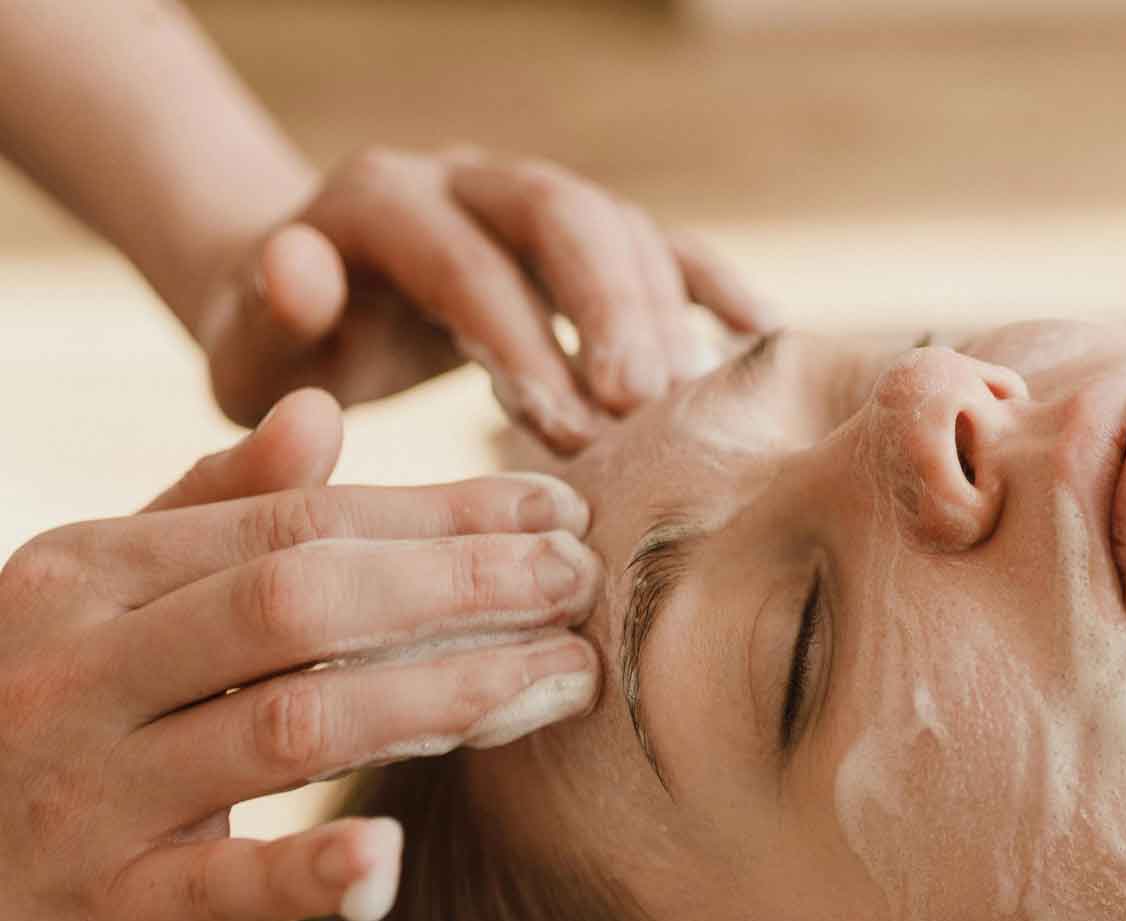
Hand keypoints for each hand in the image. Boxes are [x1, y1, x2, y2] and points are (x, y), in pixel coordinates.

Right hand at [0, 390, 604, 920]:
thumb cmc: (38, 699)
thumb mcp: (94, 586)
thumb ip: (206, 505)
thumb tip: (320, 413)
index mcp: (93, 572)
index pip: (297, 522)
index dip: (440, 514)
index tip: (556, 512)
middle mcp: (86, 666)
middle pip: (305, 604)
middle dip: (461, 586)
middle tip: (581, 584)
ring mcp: (89, 789)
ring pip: (289, 726)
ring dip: (442, 697)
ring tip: (561, 680)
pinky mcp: (101, 907)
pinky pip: (217, 885)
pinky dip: (308, 870)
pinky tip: (394, 854)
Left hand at [196, 146, 773, 450]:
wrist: (317, 307)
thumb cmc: (286, 350)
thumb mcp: (250, 347)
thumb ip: (267, 315)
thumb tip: (305, 269)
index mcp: (380, 200)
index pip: (462, 258)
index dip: (517, 336)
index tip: (560, 427)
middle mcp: (468, 179)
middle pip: (560, 213)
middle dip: (608, 307)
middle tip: (643, 403)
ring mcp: (534, 202)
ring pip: (619, 227)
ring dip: (662, 314)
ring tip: (688, 406)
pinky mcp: (585, 239)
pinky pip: (664, 246)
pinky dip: (715, 288)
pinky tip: (764, 339)